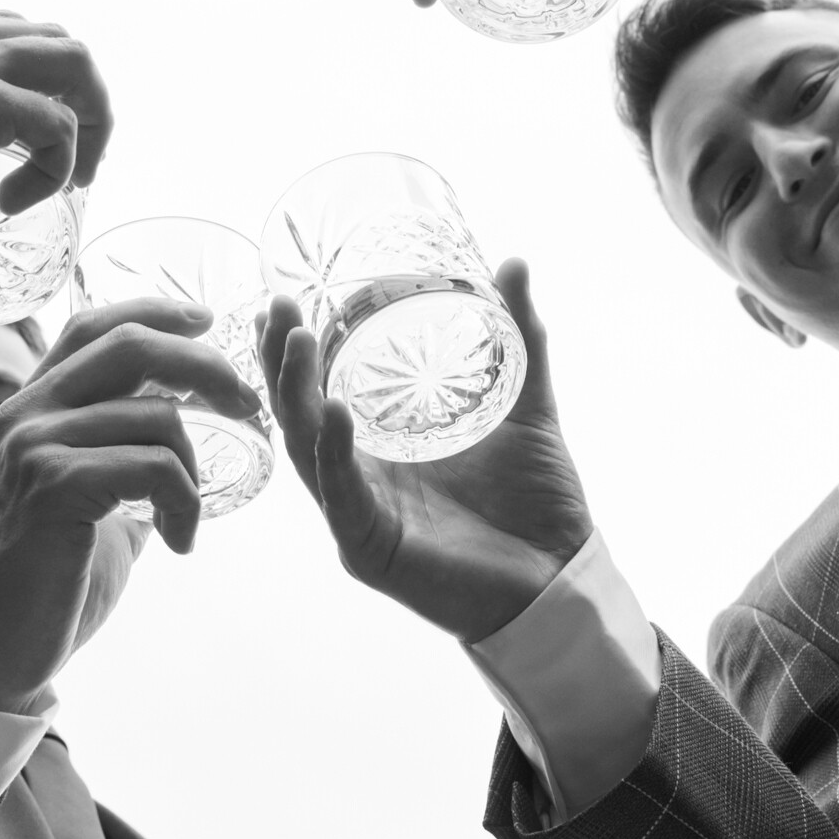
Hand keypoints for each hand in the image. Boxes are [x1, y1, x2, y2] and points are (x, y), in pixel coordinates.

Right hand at [0, 10, 113, 244]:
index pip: (7, 32)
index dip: (35, 82)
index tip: (31, 135)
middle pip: (56, 39)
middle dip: (81, 98)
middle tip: (73, 159)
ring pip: (75, 64)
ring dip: (90, 123)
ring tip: (72, 177)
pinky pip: (59, 124)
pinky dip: (59, 167)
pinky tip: (17, 202)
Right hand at [0, 298, 262, 715]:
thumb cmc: (47, 582)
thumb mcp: (88, 502)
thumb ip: (121, 461)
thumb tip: (179, 440)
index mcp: (31, 407)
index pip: (93, 325)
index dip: (154, 311)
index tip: (206, 319)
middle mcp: (25, 413)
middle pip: (130, 345)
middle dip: (204, 365)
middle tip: (246, 406)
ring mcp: (34, 446)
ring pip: (156, 414)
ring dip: (196, 469)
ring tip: (188, 520)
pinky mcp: (52, 486)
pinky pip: (154, 465)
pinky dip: (185, 503)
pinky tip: (180, 542)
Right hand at [261, 261, 592, 643]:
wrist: (561, 575)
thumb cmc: (537, 501)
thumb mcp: (527, 405)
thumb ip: (520, 340)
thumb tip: (514, 262)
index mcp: (381, 453)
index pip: (318, 395)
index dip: (294, 353)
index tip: (284, 300)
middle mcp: (359, 482)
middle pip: (299, 418)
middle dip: (280, 363)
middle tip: (277, 309)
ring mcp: (360, 517)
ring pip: (307, 452)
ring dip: (296, 396)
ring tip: (295, 342)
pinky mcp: (372, 550)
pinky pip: (342, 498)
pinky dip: (334, 455)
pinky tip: (335, 411)